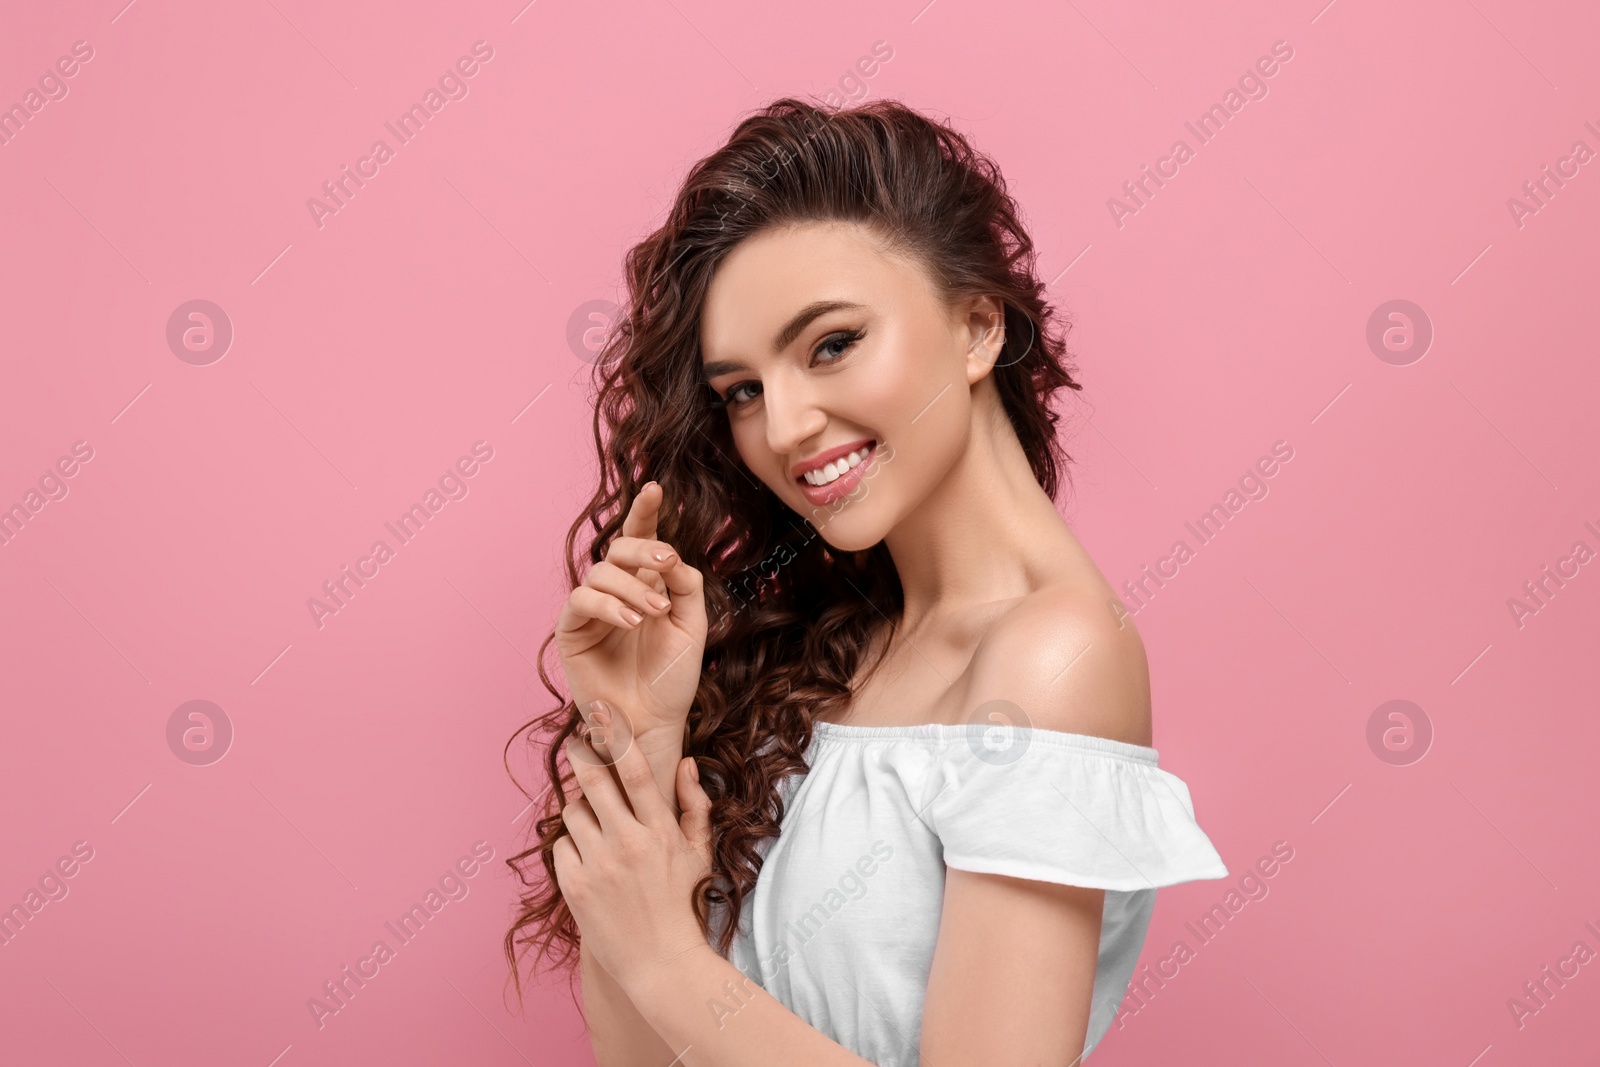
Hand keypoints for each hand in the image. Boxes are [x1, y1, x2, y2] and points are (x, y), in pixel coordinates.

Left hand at [554, 707, 714, 988]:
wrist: (661, 963)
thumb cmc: (683, 903)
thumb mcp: (699, 852)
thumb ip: (695, 804)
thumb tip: (686, 762)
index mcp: (659, 830)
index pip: (636, 770)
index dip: (616, 735)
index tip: (601, 713)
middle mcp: (627, 842)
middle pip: (593, 779)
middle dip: (579, 753)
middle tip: (575, 742)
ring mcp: (598, 865)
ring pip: (573, 811)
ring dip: (580, 808)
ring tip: (595, 823)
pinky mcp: (574, 886)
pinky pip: (561, 846)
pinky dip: (571, 845)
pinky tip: (588, 859)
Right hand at [555, 481, 706, 746]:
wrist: (654, 721)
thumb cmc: (673, 677)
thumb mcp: (692, 626)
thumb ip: (686, 586)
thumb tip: (672, 558)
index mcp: (646, 584)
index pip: (641, 539)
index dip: (644, 512)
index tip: (655, 488)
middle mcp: (616, 590)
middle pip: (620, 548)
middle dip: (645, 550)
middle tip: (668, 566)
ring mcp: (591, 609)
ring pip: (601, 571)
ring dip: (631, 586)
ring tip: (655, 612)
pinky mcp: (571, 630)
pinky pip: (582, 600)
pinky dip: (610, 605)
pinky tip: (633, 620)